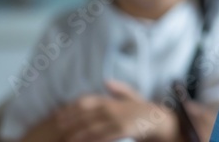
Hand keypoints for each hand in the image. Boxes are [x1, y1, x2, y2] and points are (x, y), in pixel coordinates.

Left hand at [55, 80, 179, 141]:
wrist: (161, 120)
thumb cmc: (146, 111)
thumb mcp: (134, 97)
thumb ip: (120, 90)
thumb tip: (107, 81)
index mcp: (112, 100)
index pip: (86, 101)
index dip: (71, 108)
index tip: (59, 115)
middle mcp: (112, 107)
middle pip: (84, 114)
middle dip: (69, 121)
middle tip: (57, 128)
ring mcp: (117, 118)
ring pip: (90, 126)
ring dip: (76, 134)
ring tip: (65, 139)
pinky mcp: (122, 129)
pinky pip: (102, 136)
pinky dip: (92, 140)